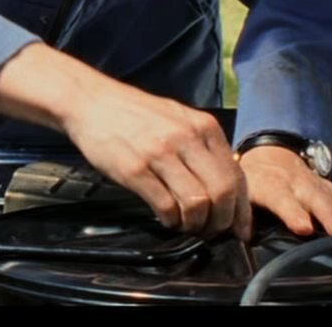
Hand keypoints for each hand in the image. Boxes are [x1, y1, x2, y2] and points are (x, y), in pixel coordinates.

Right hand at [60, 79, 252, 240]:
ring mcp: (159, 153)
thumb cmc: (134, 113)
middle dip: (222, 221)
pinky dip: (171, 220)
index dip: (241, 210)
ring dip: (195, 224)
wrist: (90, 101)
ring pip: (197, 203)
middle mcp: (185, 138)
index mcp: (203, 126)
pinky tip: (166, 218)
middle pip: (223, 192)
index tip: (239, 228)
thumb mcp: (178, 119)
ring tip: (187, 225)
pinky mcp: (134, 169)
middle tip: (212, 231)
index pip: (237, 176)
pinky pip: (165, 206)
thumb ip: (202, 146)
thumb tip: (227, 185)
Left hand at [239, 146, 331, 236]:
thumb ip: (244, 213)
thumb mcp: (241, 192)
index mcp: (273, 185)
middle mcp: (301, 184)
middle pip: (320, 201)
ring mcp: (323, 188)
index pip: (282, 198)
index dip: (293, 212)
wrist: (271, 154)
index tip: (303, 227)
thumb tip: (243, 235)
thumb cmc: (256, 180)